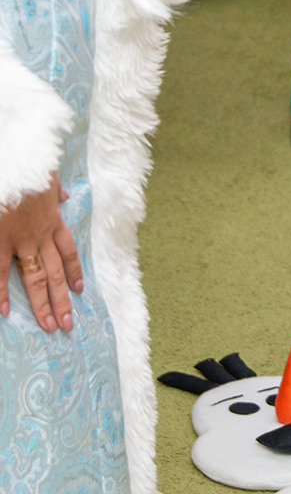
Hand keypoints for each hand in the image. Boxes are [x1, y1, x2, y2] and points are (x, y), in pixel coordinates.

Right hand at [0, 174, 82, 331]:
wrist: (12, 167)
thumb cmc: (27, 167)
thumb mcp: (47, 175)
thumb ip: (55, 191)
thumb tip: (65, 197)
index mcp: (52, 220)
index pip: (68, 251)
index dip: (74, 272)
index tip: (80, 290)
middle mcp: (40, 235)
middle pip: (56, 273)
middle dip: (63, 300)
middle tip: (68, 324)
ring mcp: (20, 241)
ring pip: (35, 279)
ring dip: (42, 304)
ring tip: (49, 326)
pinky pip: (0, 272)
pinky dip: (1, 293)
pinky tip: (5, 312)